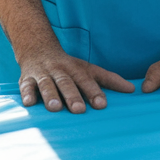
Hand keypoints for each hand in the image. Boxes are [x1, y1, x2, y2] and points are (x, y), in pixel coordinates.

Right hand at [17, 45, 134, 113]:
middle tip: (79, 109)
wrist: (37, 49)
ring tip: (55, 108)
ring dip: (50, 95)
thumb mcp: (88, 69)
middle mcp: (60, 71)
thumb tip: (133, 90)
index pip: (87, 80)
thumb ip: (109, 80)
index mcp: (76, 69)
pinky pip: (26, 86)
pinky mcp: (27, 79)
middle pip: (67, 83)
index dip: (94, 92)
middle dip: (72, 95)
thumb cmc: (68, 66)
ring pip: (47, 84)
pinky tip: (29, 103)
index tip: (101, 105)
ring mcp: (43, 74)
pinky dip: (27, 94)